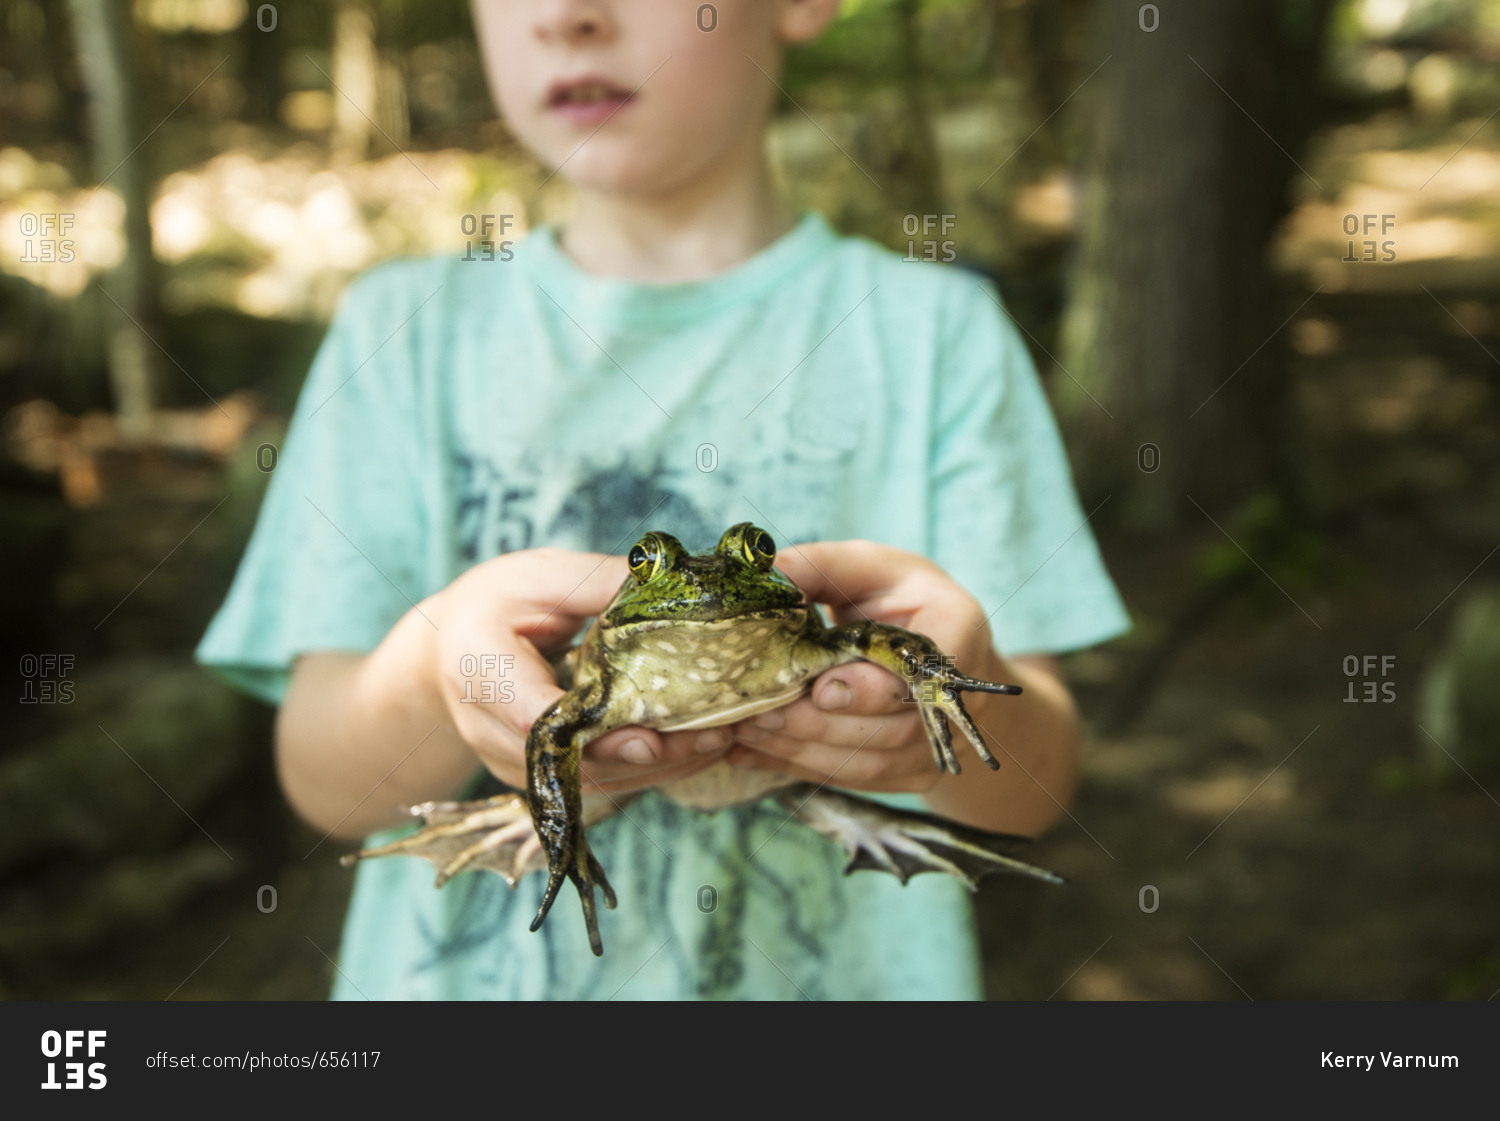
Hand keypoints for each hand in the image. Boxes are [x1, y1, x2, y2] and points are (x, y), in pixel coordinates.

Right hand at [427, 547, 722, 796]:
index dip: (591, 733)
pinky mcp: (541, 777)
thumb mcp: (536, 575)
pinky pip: (599, 782)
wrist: (451, 649)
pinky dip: (652, 770)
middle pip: (574, 760)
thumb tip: (663, 584)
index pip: (532, 714)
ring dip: (662, 767)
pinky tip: (699, 749)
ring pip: (592, 782)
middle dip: (650, 753)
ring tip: (722, 739)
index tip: (648, 738)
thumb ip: (594, 583)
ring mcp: (513, 763)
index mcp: (479, 668)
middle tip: (715, 735)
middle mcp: (488, 730)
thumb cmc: (495, 603)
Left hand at [724, 539, 1004, 792]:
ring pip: (870, 764)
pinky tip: (752, 752)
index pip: (921, 673)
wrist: (932, 655)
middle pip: (893, 729)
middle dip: (820, 724)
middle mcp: (959, 697)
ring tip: (747, 731)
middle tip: (760, 711)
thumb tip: (767, 574)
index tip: (819, 689)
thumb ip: (822, 566)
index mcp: (956, 630)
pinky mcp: (910, 771)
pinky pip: (854, 779)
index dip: (871, 689)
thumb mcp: (869, 567)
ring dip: (803, 750)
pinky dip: (799, 767)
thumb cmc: (898, 600)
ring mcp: (938, 743)